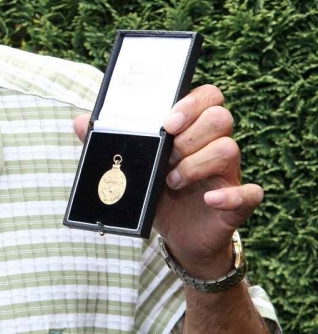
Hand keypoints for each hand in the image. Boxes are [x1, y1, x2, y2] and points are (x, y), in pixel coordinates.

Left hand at [74, 85, 262, 277]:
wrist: (178, 237)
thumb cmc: (157, 193)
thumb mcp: (133, 168)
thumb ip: (111, 143)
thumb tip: (81, 121)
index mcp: (191, 129)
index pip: (207, 96)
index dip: (190, 102)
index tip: (166, 122)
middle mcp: (214, 144)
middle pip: (220, 117)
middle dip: (189, 135)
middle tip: (167, 156)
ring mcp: (228, 173)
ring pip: (229, 149)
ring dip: (196, 164)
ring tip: (171, 181)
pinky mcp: (238, 203)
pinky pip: (251, 192)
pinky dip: (230, 194)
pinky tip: (207, 199)